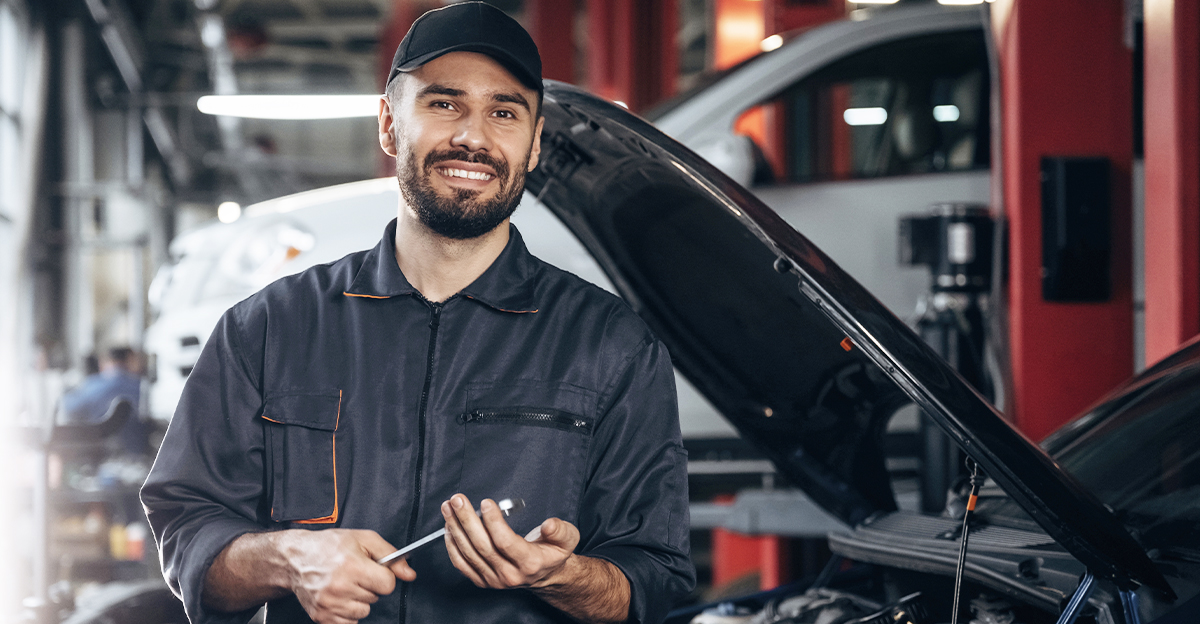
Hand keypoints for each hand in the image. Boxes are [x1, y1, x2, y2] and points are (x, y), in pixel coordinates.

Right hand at [276, 529, 415, 623]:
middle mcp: (339, 588)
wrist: (296, 559)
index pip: (388, 585)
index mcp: (352, 566)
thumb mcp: (364, 539)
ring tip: (345, 584)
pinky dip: (347, 612)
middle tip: (353, 573)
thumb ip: (391, 555)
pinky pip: (349, 622)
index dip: (383, 576)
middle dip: (369, 586)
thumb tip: (410, 574)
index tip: (372, 569)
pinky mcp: (321, 616)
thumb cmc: (329, 546)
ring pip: (364, 611)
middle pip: (375, 598)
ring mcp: (329, 604)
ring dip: (358, 600)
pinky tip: (339, 597)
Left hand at [441, 494, 579, 589]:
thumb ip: (560, 530)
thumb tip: (548, 524)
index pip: (506, 542)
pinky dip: (452, 545)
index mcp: (529, 563)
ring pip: (469, 553)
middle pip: (482, 545)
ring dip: (455, 528)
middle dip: (467, 520)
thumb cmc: (552, 553)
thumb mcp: (567, 539)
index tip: (486, 503)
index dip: (494, 522)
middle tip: (458, 499)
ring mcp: (494, 579)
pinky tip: (449, 527)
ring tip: (448, 507)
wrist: (544, 574)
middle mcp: (509, 574)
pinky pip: (462, 563)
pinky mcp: (482, 580)